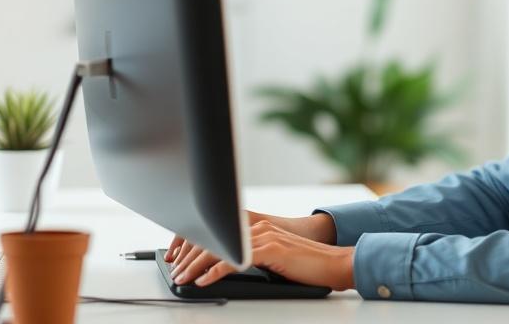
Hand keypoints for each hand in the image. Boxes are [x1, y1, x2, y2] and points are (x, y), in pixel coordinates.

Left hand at [165, 210, 337, 281]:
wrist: (332, 263)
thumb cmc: (305, 264)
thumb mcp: (272, 257)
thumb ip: (250, 255)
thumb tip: (223, 266)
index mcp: (257, 227)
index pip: (218, 230)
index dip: (194, 244)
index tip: (179, 258)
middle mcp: (258, 228)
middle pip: (214, 238)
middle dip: (189, 257)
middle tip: (176, 272)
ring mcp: (263, 237)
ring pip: (219, 248)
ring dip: (195, 266)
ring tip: (183, 278)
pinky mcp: (269, 249)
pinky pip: (234, 260)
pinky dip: (214, 272)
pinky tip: (203, 281)